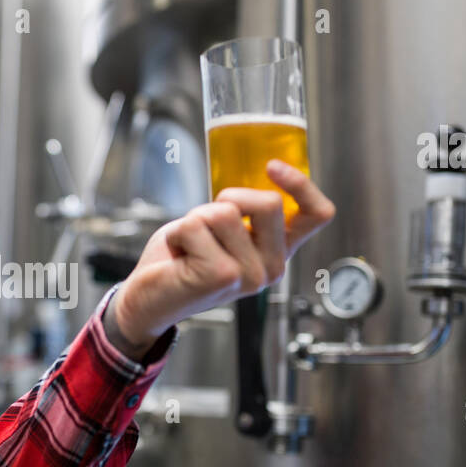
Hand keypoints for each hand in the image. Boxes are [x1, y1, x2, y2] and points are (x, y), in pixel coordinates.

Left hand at [106, 160, 335, 357]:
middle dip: (229, 198)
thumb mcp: (222, 228)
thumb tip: (253, 173)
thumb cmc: (182, 259)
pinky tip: (179, 257)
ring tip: (190, 246)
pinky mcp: (220, 276)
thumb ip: (244, 210)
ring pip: (226, 211)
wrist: (147, 300)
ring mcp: (249, 276)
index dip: (302, 185)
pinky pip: (195, 225)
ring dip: (196, 219)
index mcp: (278, 252)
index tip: (273, 166)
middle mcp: (271, 268)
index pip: (317, 215)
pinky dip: (178, 233)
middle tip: (206, 226)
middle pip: (270, 202)